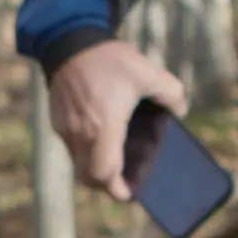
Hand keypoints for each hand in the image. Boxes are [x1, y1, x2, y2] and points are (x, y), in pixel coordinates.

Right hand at [48, 39, 187, 199]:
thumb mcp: (148, 71)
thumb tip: (180, 111)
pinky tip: (98, 138)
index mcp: (104, 127)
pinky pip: (72, 149)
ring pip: (79, 165)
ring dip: (95, 168)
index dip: (116, 189)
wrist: (70, 44)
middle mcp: (81, 135)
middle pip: (89, 178)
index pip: (104, 174)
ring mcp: (66, 132)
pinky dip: (85, 153)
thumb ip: (171, 93)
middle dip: (106, 184)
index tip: (128, 193)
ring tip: (112, 158)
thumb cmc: (109, 60)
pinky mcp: (57, 125)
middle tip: (122, 182)